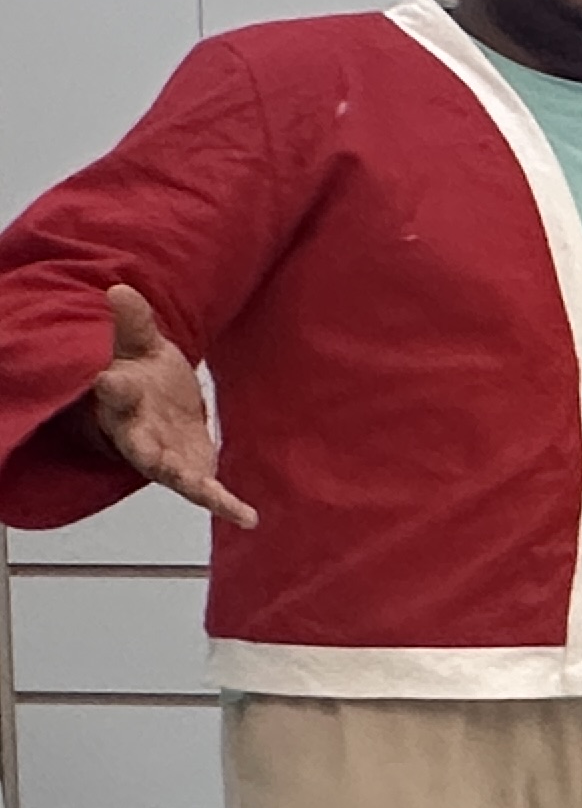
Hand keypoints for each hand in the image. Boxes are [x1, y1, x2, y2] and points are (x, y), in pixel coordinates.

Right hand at [86, 284, 254, 526]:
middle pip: (138, 445)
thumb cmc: (141, 373)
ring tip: (211, 495)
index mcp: (121, 398)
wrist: (155, 399)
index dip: (111, 387)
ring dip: (192, 485)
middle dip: (145, 452)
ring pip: (173, 475)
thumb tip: (120, 289)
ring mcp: (164, 457)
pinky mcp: (191, 470)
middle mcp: (138, 434)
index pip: (112, 391)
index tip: (108, 380)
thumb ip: (132, 323)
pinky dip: (225, 504)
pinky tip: (249, 518)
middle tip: (151, 460)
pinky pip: (207, 491)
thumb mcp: (138, 345)